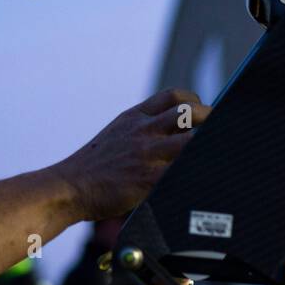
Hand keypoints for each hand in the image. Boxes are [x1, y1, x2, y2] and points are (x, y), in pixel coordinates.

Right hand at [55, 88, 211, 221]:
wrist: (67, 188)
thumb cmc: (91, 169)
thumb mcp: (115, 137)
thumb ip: (140, 133)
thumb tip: (169, 136)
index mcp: (133, 118)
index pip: (173, 96)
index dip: (193, 102)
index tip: (199, 115)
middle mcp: (142, 131)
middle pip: (189, 112)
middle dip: (209, 120)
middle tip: (217, 134)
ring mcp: (146, 154)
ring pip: (191, 140)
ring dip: (207, 147)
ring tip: (213, 158)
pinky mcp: (147, 179)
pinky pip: (182, 172)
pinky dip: (197, 175)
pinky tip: (203, 181)